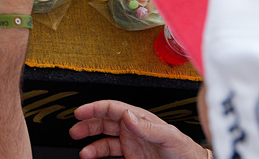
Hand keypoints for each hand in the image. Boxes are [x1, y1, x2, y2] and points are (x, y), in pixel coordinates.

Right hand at [70, 101, 208, 158]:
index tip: (80, 112)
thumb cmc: (187, 152)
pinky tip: (91, 156)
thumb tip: (126, 114)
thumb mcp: (169, 136)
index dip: (94, 108)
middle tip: (75, 130)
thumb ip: (148, 126)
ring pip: (104, 139)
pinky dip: (98, 154)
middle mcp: (132, 129)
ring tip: (83, 151)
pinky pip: (109, 153)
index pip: (112, 108)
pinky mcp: (131, 157)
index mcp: (139, 118)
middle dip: (87, 125)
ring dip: (91, 143)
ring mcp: (131, 144)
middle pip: (103, 122)